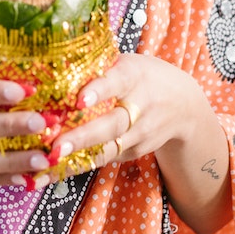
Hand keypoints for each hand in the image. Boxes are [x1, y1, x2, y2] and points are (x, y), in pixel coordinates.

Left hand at [51, 53, 203, 169]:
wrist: (184, 105)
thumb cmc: (143, 77)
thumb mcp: (127, 63)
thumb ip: (98, 67)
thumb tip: (53, 66)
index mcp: (133, 76)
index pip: (116, 82)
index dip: (98, 91)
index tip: (80, 101)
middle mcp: (139, 106)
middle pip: (111, 124)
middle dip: (83, 136)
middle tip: (57, 146)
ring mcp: (140, 133)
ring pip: (108, 148)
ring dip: (77, 157)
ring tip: (50, 163)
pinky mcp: (135, 151)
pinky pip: (105, 158)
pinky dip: (80, 165)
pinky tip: (55, 169)